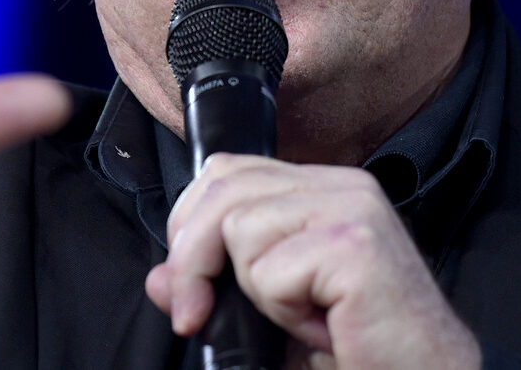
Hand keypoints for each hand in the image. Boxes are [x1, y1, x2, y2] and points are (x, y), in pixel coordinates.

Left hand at [145, 154, 480, 369]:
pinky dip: (283, 312)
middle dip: (192, 259)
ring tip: (303, 319)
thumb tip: (159, 278)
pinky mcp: (355, 244)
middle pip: (222, 188)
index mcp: (324, 190)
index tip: (190, 291)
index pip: (227, 173)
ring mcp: (352, 208)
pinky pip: (272, 270)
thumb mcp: (274, 315)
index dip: (191, 227)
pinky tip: (324, 328)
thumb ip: (218, 287)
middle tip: (197, 315)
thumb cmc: (361, 348)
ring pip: (241, 227)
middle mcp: (342, 187)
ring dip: (256, 291)